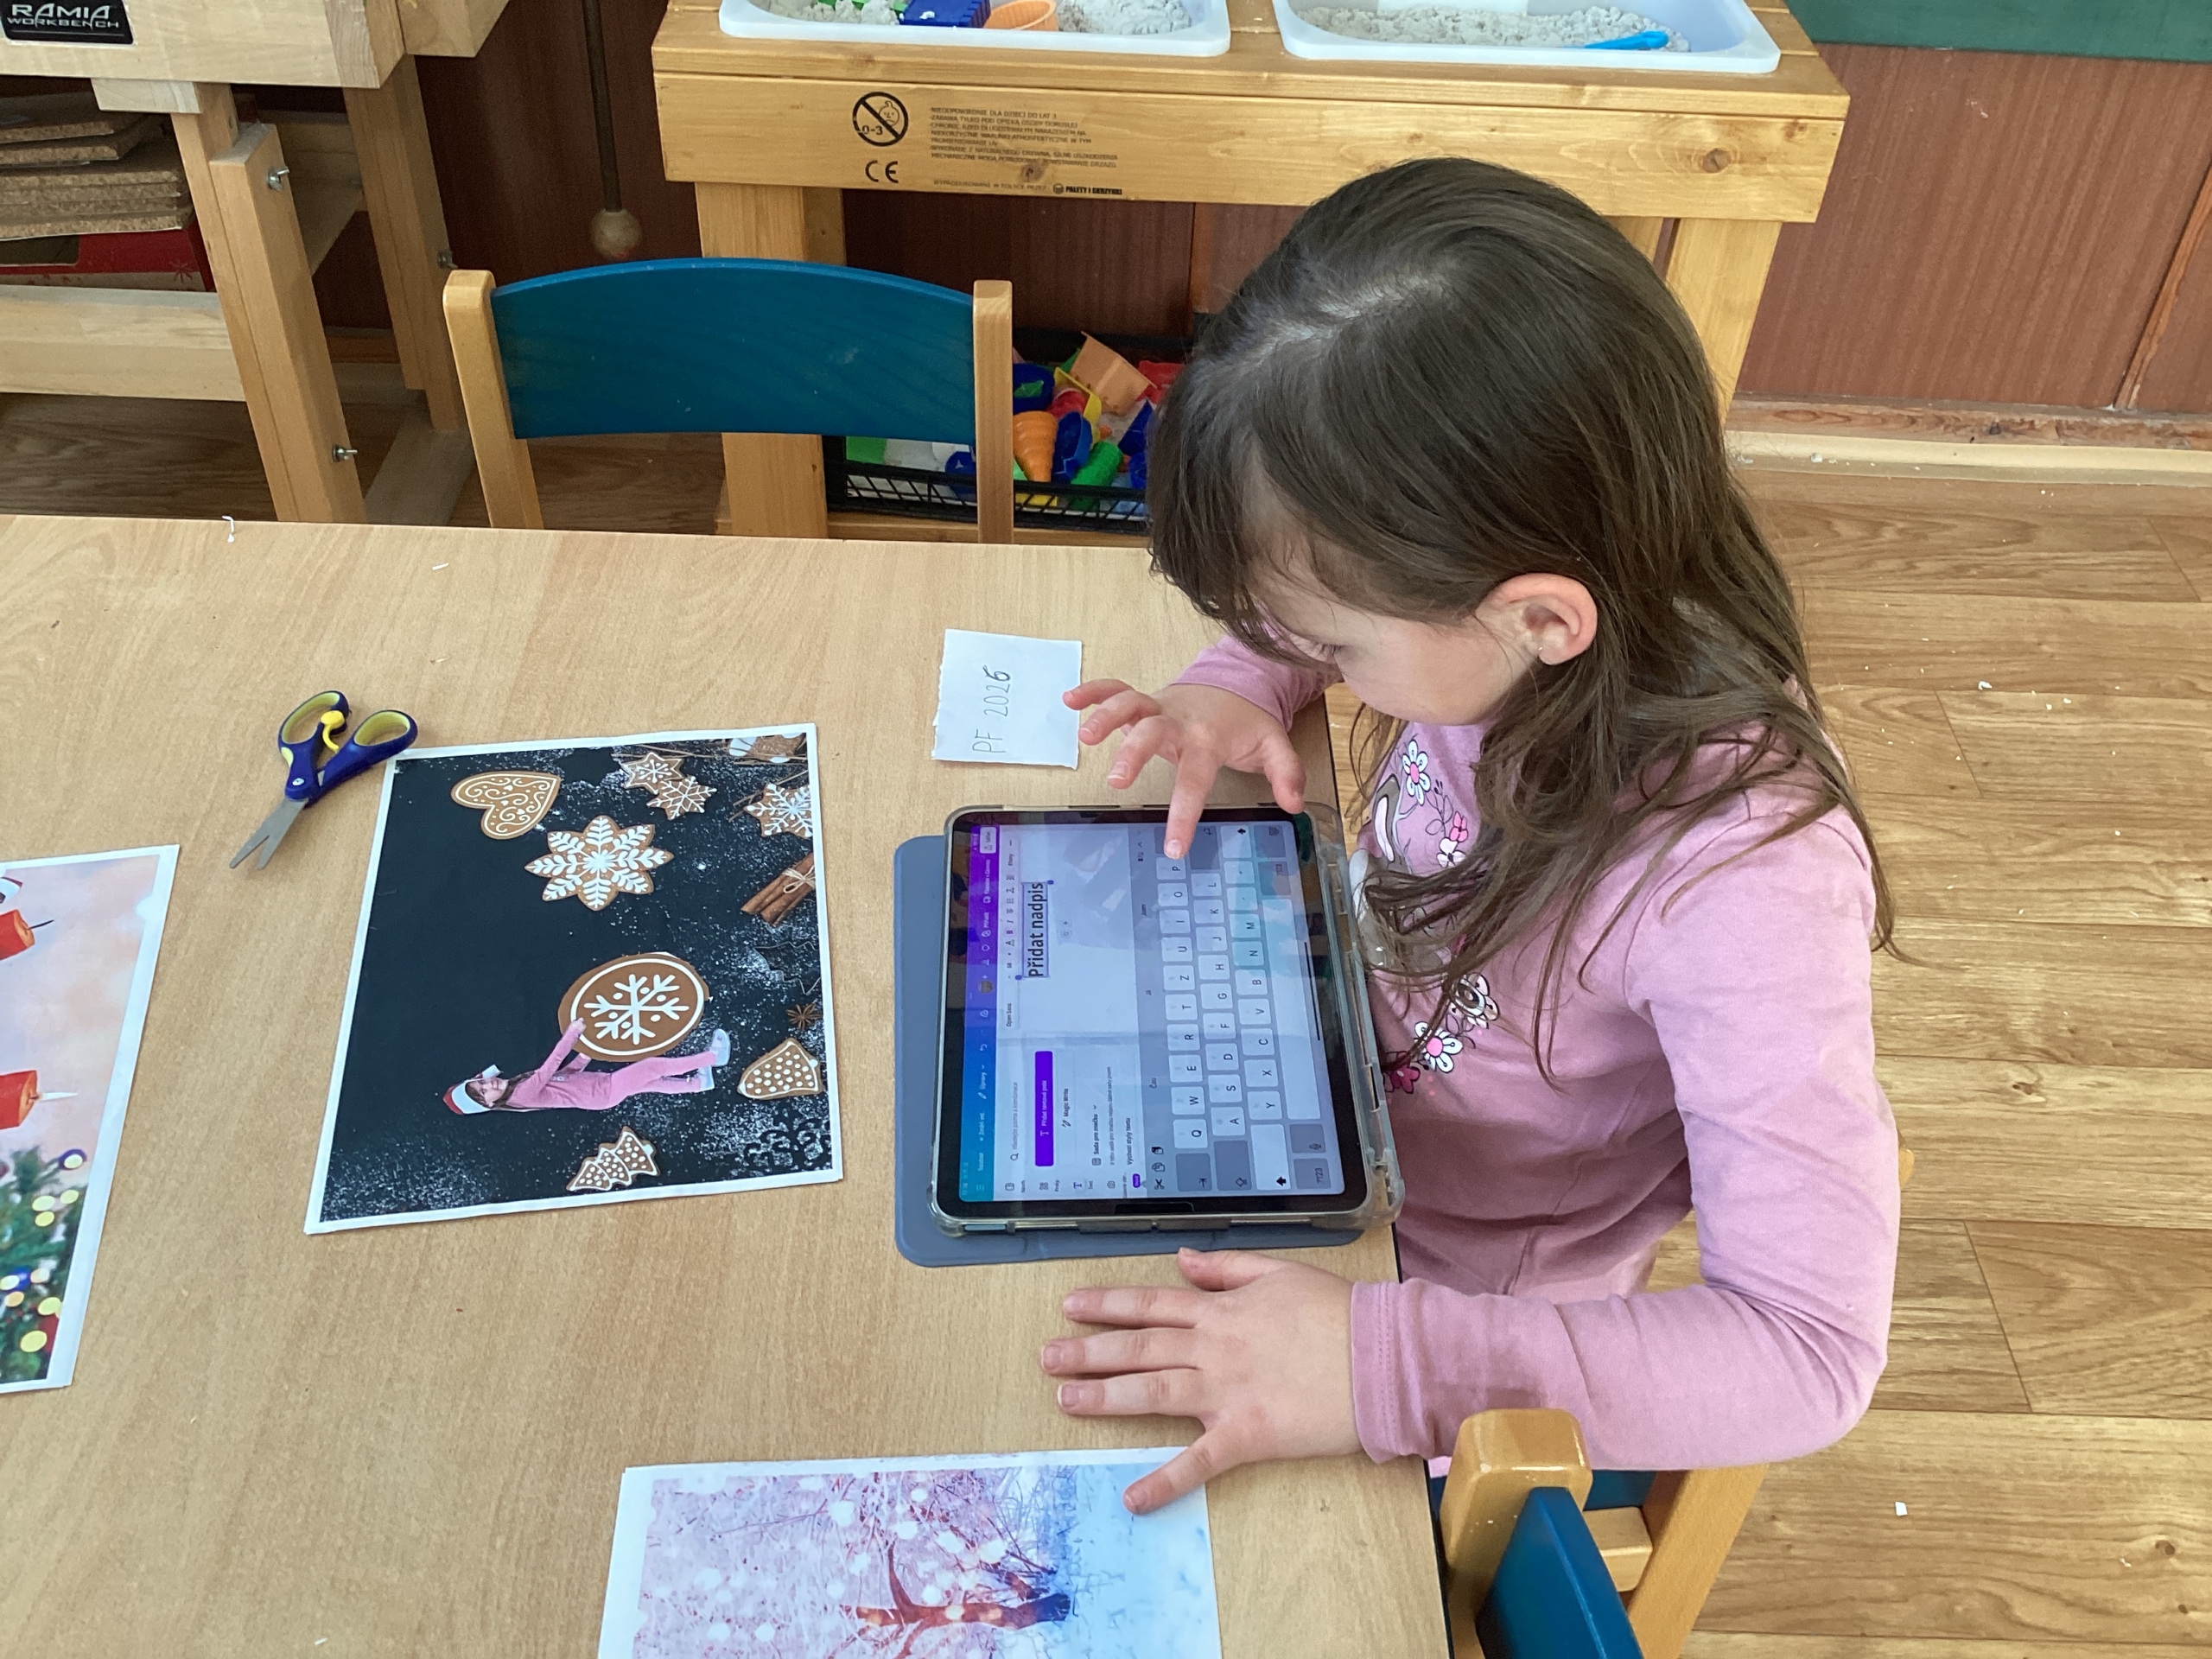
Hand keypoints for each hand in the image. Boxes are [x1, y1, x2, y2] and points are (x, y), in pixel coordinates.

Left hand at [1040, 1248, 1359, 1513]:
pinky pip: (1199, 1461)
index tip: (1070, 1306)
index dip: (1107, 1305)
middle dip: (1089, 1350)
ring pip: (1154, 1392)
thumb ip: (1226, 1269)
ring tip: (1065, 1398)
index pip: (1151, 1304)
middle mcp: (1214, 1349)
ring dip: (1106, 1397)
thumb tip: (1183, 1261)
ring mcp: (1227, 1392)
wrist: (1383, 1356)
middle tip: (1047, 1357)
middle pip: (1140, 1347)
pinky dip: (1165, 1481)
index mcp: (1221, 1311)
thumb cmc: (1338, 1313)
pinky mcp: (1247, 1435)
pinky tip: (1132, 1497)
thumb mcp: (1279, 1273)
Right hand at [1062, 680, 1304, 857]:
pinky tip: (1070, 700)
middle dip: (1133, 754)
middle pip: (1153, 733)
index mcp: (1208, 738)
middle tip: (1116, 781)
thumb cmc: (1247, 722)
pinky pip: (1117, 689)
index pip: (1195, 778)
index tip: (1173, 847)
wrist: (1236, 681)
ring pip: (1130, 705)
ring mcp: (1160, 707)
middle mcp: (1179, 721)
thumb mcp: (1274, 745)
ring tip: (1085, 736)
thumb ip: (1287, 774)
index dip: (1184, 813)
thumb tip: (1295, 804)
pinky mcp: (1146, 700)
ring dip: (1106, 716)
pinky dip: (1093, 692)